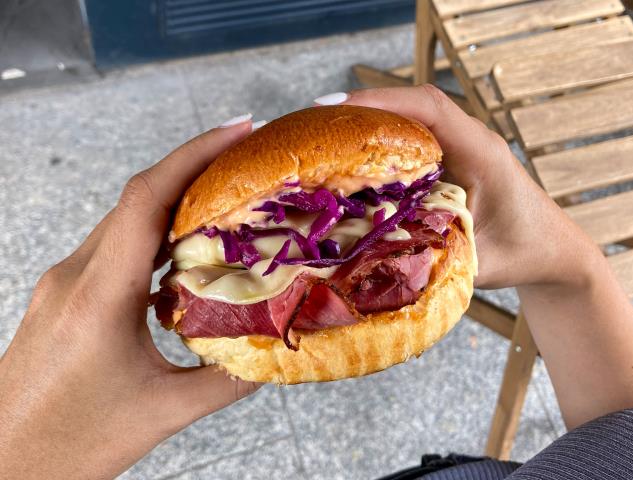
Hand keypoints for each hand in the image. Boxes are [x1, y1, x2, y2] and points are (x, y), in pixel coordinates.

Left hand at [0, 120, 259, 478]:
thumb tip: (275, 351)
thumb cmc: (71, 445)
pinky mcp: (63, 295)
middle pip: (138, 200)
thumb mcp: (163, 412)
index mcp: (98, 297)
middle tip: (247, 159)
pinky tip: (184, 248)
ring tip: (225, 196)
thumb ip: (228, 378)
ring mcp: (63, 283)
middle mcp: (74, 276)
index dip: (194, 155)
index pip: (146, 201)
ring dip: (175, 201)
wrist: (3, 468)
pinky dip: (154, 234)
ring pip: (125, 221)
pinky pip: (114, 247)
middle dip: (195, 168)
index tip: (237, 130)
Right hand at [335, 85, 600, 288]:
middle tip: (310, 126)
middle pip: (410, 106)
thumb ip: (435, 257)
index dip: (380, 104)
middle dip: (359, 110)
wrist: (550, 248)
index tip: (333, 108)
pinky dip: (378, 142)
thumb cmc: (523, 252)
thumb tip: (373, 260)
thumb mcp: (479, 261)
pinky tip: (349, 157)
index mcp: (481, 152)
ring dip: (365, 124)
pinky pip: (410, 138)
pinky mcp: (450, 158)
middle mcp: (469, 139)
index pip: (429, 109)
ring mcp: (459, 146)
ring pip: (408, 119)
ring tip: (320, 137)